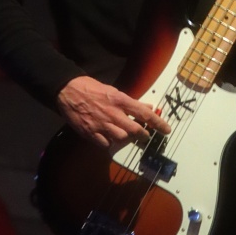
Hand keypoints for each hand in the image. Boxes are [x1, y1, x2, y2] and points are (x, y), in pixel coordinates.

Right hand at [56, 75, 170, 148]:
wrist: (68, 91)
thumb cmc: (93, 89)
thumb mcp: (114, 91)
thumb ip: (132, 102)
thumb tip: (149, 106)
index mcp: (120, 100)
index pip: (144, 113)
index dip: (157, 122)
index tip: (167, 130)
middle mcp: (112, 113)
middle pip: (134, 130)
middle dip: (143, 135)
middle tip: (145, 136)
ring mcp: (101, 124)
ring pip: (121, 139)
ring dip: (126, 139)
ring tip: (125, 135)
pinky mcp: (90, 133)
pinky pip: (106, 145)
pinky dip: (110, 144)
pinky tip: (109, 138)